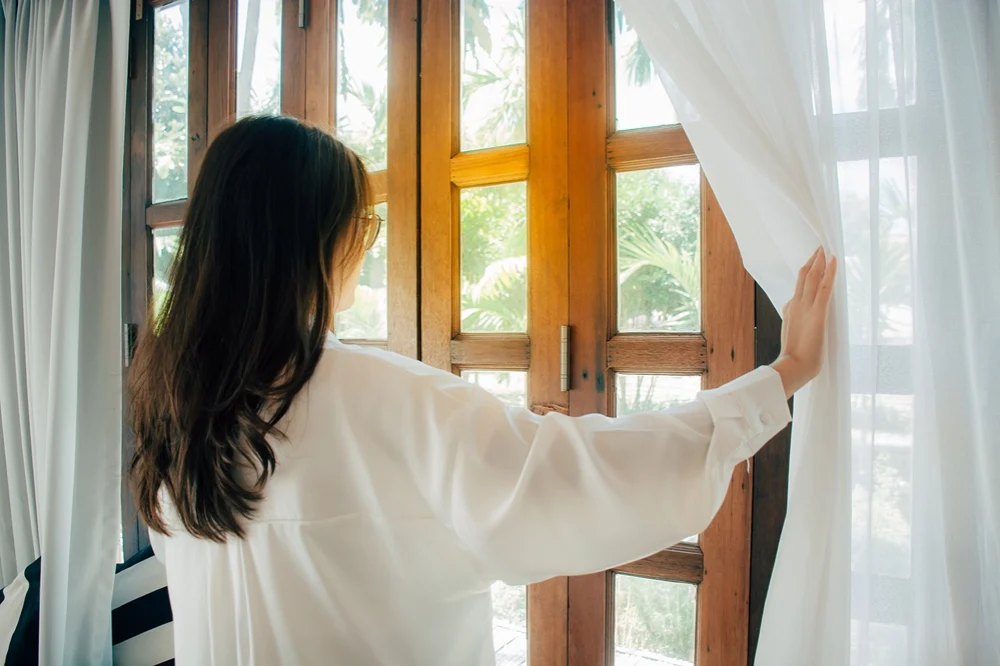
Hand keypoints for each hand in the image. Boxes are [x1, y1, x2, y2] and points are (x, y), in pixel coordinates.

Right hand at [771, 247, 836, 397]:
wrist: (794, 365)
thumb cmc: (795, 357)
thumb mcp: (793, 336)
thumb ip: (795, 324)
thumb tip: (797, 318)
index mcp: (791, 310)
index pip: (799, 287)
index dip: (806, 273)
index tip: (811, 263)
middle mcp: (796, 304)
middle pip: (804, 277)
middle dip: (812, 261)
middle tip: (818, 248)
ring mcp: (806, 307)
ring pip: (812, 277)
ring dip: (819, 261)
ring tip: (824, 249)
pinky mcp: (817, 312)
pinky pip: (824, 287)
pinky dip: (829, 272)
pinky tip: (833, 260)